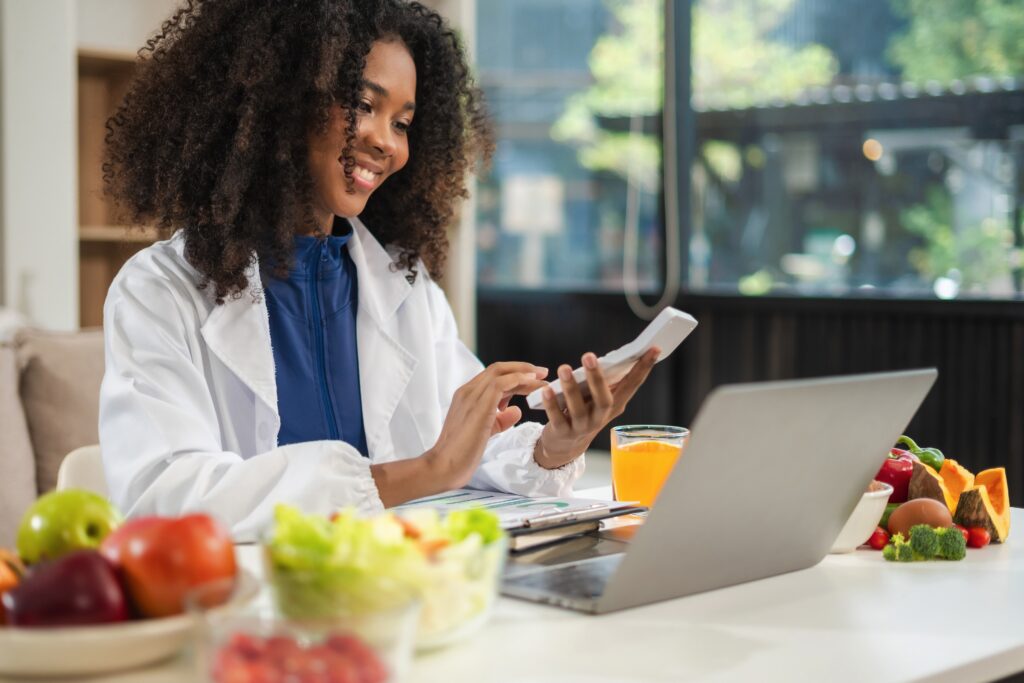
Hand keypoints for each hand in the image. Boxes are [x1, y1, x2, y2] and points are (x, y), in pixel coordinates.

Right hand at [371, 362, 546, 505]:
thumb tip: (516, 410)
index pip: (493, 376)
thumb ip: (500, 419)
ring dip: (524, 373)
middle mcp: (467, 392)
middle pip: (497, 369)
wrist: (444, 467)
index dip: (515, 374)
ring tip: (542, 378)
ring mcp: (470, 397)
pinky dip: (518, 380)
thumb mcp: (486, 431)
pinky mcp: (478, 407)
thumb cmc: (461, 454)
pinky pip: (500, 384)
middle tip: (543, 372)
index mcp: (466, 396)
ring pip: (500, 373)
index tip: (533, 377)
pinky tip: (531, 383)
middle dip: (522, 368)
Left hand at [535, 348, 659, 468]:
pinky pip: (557, 418)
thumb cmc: (583, 413)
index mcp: (615, 405)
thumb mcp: (598, 400)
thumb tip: (607, 358)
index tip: (654, 348)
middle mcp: (601, 417)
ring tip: (564, 369)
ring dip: (570, 388)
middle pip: (604, 399)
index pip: (633, 385)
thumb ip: (604, 383)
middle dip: (597, 377)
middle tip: (589, 355)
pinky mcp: (563, 433)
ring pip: (578, 409)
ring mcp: (582, 427)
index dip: (644, 367)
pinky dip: (551, 404)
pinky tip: (545, 390)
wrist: (565, 447)